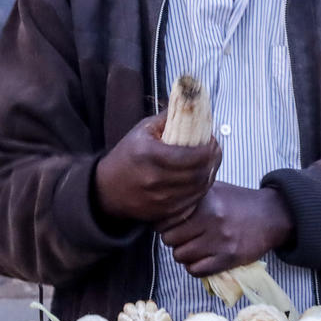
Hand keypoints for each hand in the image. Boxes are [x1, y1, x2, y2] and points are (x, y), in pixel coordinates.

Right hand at [94, 111, 221, 223]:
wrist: (106, 189)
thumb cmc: (127, 156)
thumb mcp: (142, 130)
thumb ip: (169, 118)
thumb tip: (193, 105)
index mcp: (149, 155)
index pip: (191, 155)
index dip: (208, 149)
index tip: (212, 141)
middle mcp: (154, 180)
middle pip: (198, 173)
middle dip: (213, 160)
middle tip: (214, 150)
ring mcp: (160, 200)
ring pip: (199, 189)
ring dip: (209, 174)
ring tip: (209, 163)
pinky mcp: (164, 214)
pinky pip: (192, 203)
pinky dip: (200, 190)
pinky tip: (199, 179)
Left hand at [156, 182, 292, 276]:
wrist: (271, 215)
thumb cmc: (238, 201)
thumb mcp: (215, 189)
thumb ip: (191, 194)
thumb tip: (163, 202)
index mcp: (205, 201)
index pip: (166, 219)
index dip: (164, 223)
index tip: (170, 223)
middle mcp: (211, 219)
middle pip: (170, 239)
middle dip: (173, 239)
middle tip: (182, 236)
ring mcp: (220, 240)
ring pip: (181, 256)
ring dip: (184, 254)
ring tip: (193, 247)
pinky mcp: (228, 258)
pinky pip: (196, 271)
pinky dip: (195, 267)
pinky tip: (201, 258)